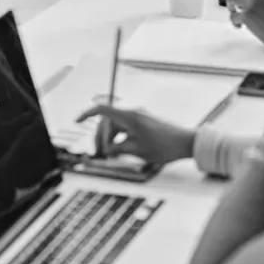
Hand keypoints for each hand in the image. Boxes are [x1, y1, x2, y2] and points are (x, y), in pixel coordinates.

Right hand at [75, 104, 195, 165]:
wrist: (187, 142)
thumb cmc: (165, 146)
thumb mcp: (138, 151)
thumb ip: (118, 149)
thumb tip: (106, 149)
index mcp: (130, 116)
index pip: (103, 109)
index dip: (87, 113)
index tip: (77, 121)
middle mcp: (133, 113)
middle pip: (108, 120)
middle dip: (100, 136)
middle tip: (100, 153)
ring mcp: (139, 116)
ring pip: (116, 124)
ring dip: (110, 138)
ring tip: (110, 154)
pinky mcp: (144, 121)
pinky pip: (125, 126)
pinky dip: (119, 136)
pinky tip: (120, 149)